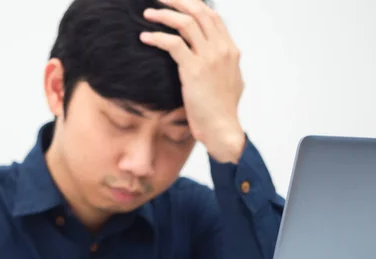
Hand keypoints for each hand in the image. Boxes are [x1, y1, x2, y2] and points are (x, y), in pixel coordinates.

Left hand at [140, 0, 245, 162]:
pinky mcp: (194, 70)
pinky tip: (145, 37)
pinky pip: (173, 44)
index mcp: (230, 50)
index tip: (178, 3)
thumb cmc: (222, 111)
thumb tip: (218, 57)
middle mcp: (222, 49)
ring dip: (164, 14)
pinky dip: (157, 37)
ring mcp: (209, 59)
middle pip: (199, 11)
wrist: (222, 129)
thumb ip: (224, 65)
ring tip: (147, 13)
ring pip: (186, 23)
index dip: (194, 5)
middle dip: (177, 1)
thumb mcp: (231, 82)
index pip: (213, 16)